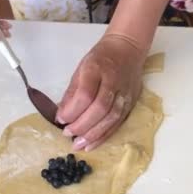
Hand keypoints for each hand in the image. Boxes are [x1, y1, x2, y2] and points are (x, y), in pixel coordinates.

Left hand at [56, 34, 146, 150]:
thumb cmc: (100, 58)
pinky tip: (92, 144)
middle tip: (68, 134)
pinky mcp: (131, 102)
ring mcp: (125, 93)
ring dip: (93, 134)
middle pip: (100, 108)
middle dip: (82, 125)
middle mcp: (113, 81)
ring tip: (78, 145)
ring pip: (111, 118)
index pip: (86, 94)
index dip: (73, 110)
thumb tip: (61, 116)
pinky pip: (118, 122)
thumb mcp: (80, 68)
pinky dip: (104, 135)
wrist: (128, 48)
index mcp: (97, 68)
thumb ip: (72, 93)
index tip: (61, 120)